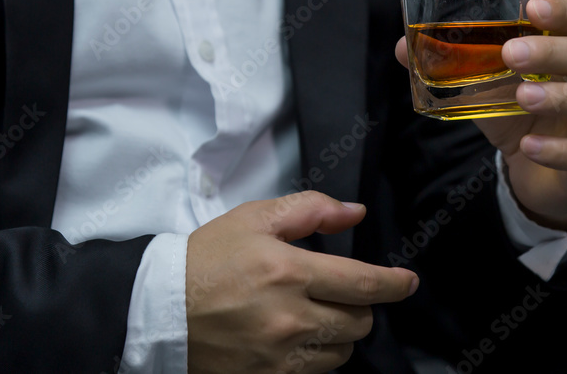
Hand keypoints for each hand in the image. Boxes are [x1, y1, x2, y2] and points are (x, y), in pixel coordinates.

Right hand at [185, 191, 418, 373]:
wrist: (158, 311)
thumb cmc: (206, 258)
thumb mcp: (254, 219)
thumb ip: (310, 210)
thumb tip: (354, 213)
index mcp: (290, 272)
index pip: (364, 284)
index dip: (395, 284)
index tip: (408, 282)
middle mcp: (291, 318)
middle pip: (359, 323)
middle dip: (361, 307)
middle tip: (343, 294)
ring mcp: (280, 356)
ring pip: (341, 353)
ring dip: (340, 335)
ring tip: (316, 316)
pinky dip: (316, 357)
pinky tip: (297, 339)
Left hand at [395, 0, 566, 230]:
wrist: (540, 172)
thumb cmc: (518, 115)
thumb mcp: (485, 86)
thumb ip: (453, 65)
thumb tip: (403, 47)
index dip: (561, 10)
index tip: (531, 7)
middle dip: (552, 51)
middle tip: (513, 54)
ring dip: (561, 96)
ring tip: (524, 97)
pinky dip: (559, 149)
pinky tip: (529, 147)